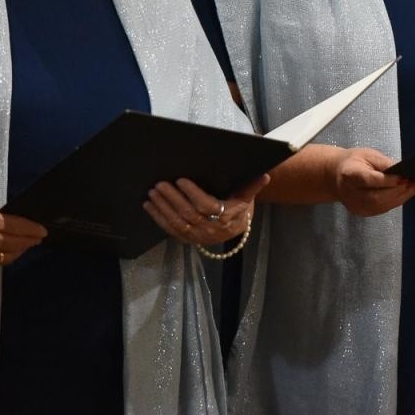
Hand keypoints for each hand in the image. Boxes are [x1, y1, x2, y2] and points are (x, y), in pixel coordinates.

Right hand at [0, 196, 46, 266]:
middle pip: (19, 244)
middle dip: (30, 241)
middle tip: (38, 238)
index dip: (35, 230)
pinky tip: (7, 251)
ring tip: (26, 245)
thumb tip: (9, 220)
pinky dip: (4, 256)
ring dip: (19, 250)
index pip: (22, 228)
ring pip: (9, 256)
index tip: (43, 231)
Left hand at [145, 175, 267, 245]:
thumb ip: (253, 186)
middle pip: (188, 214)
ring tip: (152, 193)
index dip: (193, 194)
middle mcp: (210, 230)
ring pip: (177, 223)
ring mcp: (197, 236)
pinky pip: (170, 230)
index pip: (206, 206)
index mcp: (226, 218)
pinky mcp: (187, 239)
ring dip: (162, 208)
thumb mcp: (247, 197)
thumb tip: (266, 175)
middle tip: (159, 184)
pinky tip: (149, 206)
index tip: (181, 180)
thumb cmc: (239, 208)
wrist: (236, 229)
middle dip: (172, 199)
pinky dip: (158, 218)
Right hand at [333, 148, 414, 216]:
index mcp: (349, 175)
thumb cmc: (355, 161)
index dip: (387, 181)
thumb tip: (403, 170)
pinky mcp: (362, 212)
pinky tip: (407, 194)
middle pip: (375, 196)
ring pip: (380, 206)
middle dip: (398, 190)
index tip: (404, 178)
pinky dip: (396, 201)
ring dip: (400, 197)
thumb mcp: (368, 155)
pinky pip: (382, 209)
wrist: (336, 176)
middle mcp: (350, 193)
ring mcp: (355, 205)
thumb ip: (384, 163)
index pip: (368, 180)